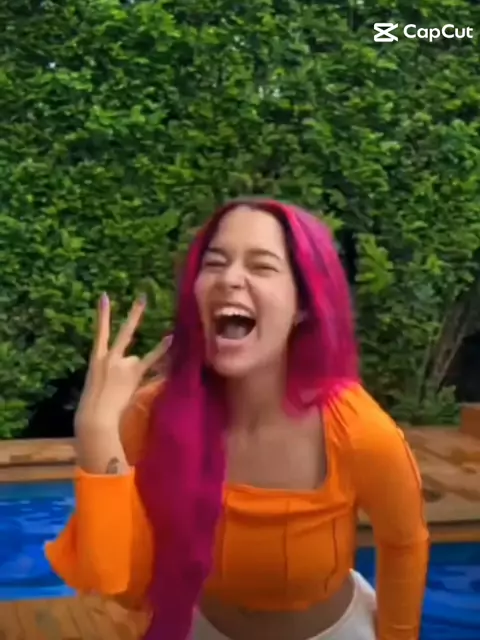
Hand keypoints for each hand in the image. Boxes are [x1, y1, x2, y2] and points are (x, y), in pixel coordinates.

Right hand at [74, 293, 170, 433]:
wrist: (95, 415)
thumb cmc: (93, 402)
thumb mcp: (96, 380)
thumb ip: (109, 368)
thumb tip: (130, 362)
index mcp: (96, 358)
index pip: (99, 331)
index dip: (102, 314)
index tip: (105, 296)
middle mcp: (109, 357)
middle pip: (125, 332)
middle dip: (135, 315)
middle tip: (143, 297)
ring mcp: (122, 364)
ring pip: (136, 359)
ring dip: (133, 371)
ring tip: (121, 387)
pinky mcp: (133, 373)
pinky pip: (150, 360)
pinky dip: (160, 351)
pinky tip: (170, 339)